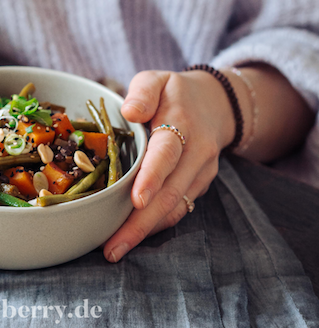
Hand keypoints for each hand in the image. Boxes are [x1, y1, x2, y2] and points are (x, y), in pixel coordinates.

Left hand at [102, 69, 235, 262]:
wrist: (214, 103)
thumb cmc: (173, 92)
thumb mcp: (156, 79)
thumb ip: (143, 92)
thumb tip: (129, 111)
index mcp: (182, 123)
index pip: (167, 153)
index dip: (152, 177)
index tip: (136, 199)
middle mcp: (197, 153)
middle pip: (171, 192)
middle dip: (141, 222)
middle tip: (112, 246)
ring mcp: (201, 173)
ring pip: (175, 207)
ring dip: (146, 231)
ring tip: (115, 249)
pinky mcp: (200, 186)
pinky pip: (179, 209)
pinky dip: (156, 226)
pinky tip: (132, 237)